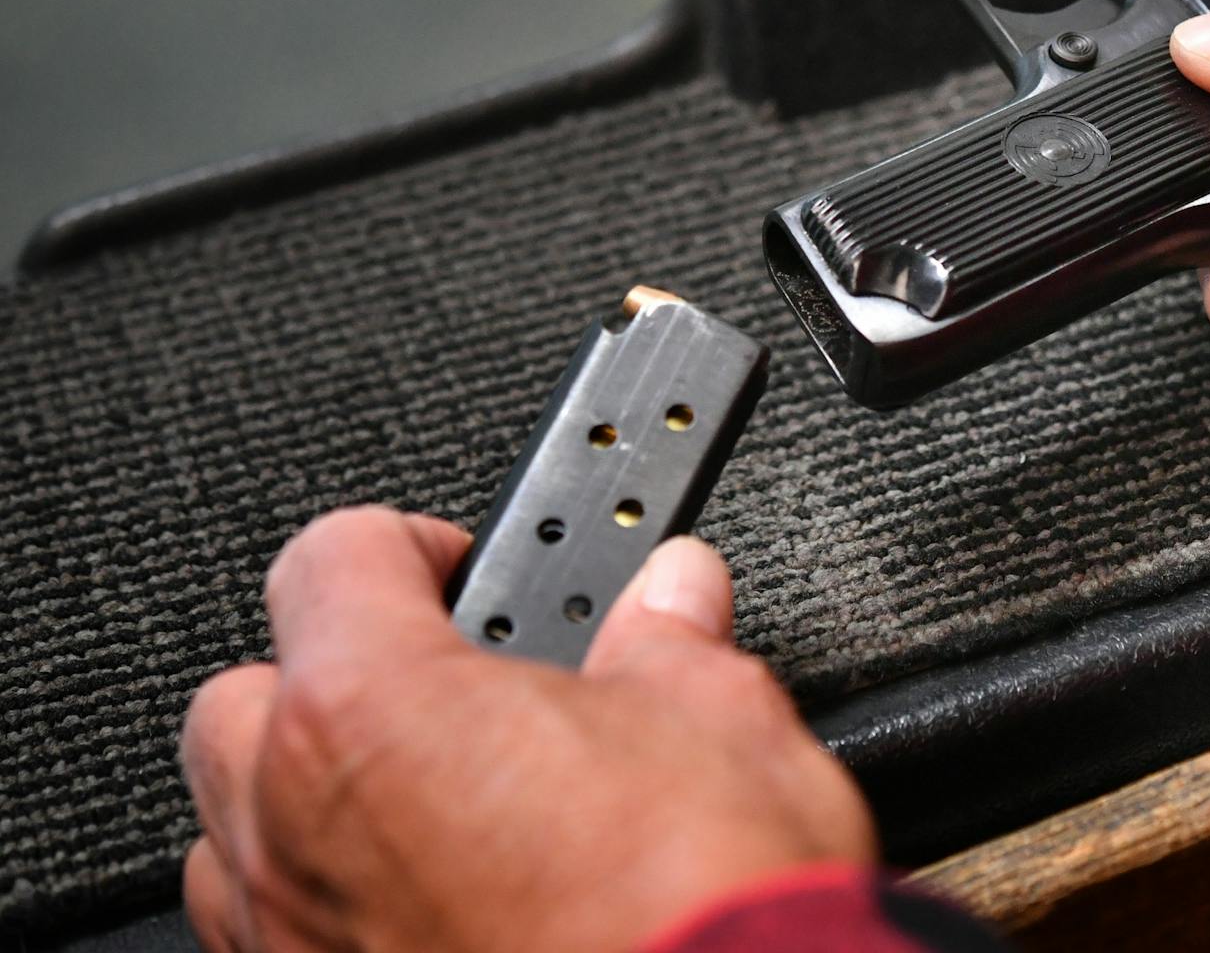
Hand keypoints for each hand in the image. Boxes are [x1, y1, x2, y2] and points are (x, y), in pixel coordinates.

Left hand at [180, 508, 873, 952]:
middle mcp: (297, 830)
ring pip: (241, 838)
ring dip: (317, 803)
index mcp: (372, 709)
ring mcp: (294, 943)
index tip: (469, 568)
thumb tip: (673, 599)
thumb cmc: (696, 914)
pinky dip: (344, 908)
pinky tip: (443, 906)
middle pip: (249, 699)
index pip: (334, 557)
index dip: (413, 545)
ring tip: (441, 803)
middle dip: (337, 675)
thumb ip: (671, 637)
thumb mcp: (721, 718)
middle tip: (452, 684)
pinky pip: (283, 941)